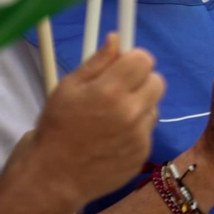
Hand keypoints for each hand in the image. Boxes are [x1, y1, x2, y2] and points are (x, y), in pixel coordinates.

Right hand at [30, 34, 162, 205]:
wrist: (56, 176)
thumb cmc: (58, 127)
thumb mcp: (68, 88)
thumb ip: (97, 62)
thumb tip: (117, 38)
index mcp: (110, 91)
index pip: (144, 59)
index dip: (133, 60)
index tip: (122, 67)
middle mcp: (131, 111)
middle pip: (157, 81)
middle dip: (141, 81)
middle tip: (119, 90)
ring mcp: (141, 134)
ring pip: (154, 105)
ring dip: (140, 105)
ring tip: (113, 117)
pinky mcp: (145, 151)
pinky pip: (149, 129)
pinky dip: (137, 129)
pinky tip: (115, 136)